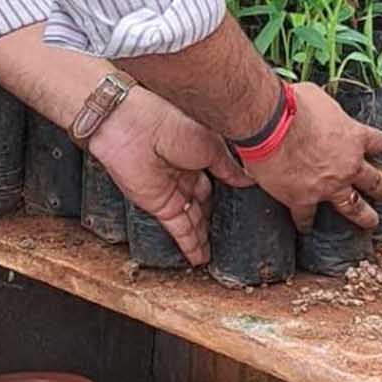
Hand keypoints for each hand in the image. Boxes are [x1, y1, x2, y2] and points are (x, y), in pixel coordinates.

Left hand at [88, 86, 251, 265]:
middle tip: (233, 235)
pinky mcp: (160, 207)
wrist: (133, 127)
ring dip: (205, 237)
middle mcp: (186, 173)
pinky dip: (190, 246)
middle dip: (217, 218)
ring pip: (193, 220)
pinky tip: (201, 259)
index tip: (244, 207)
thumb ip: (228, 166)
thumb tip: (248, 180)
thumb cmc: (172, 122)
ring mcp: (173, 191)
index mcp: (198, 152)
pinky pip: (179, 230)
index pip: (218, 178)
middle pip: (204, 202)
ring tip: (220, 255)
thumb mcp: (211, 143)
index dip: (230, 193)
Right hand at [244, 82, 381, 232]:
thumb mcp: (318, 97)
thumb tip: (314, 108)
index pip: (376, 142)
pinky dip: (306, 223)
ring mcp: (328, 186)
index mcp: (353, 137)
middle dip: (379, 187)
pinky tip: (305, 227)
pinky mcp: (304, 199)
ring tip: (369, 221)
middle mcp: (348, 165)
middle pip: (372, 180)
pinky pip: (307, 217)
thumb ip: (323, 109)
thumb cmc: (293, 105)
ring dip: (363, 215)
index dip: (376, 145)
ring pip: (353, 206)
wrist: (271, 125)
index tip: (377, 147)